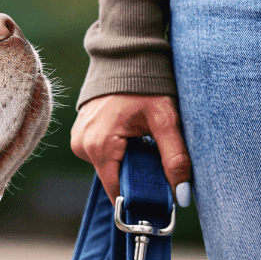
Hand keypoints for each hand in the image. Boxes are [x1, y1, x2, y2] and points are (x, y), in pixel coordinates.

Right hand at [71, 94, 191, 204]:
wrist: (125, 57)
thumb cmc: (145, 85)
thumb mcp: (165, 120)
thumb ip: (175, 157)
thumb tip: (181, 194)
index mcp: (100, 146)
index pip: (116, 190)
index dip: (137, 199)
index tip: (157, 203)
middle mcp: (83, 146)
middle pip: (113, 178)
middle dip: (136, 176)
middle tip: (158, 162)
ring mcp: (79, 140)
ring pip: (108, 166)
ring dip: (128, 162)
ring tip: (144, 142)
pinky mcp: (80, 134)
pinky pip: (101, 154)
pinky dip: (118, 151)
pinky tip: (131, 136)